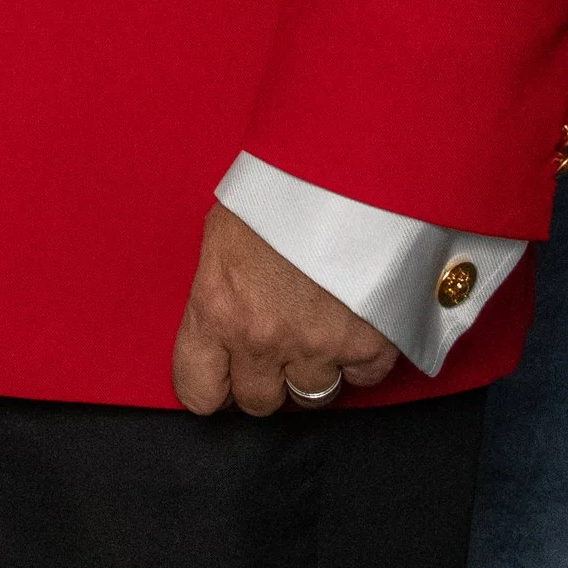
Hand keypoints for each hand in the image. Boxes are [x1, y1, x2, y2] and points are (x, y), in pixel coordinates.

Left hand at [171, 201, 398, 416]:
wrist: (347, 165)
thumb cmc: (280, 186)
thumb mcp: (226, 232)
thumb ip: (221, 290)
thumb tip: (220, 325)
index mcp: (216, 307)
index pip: (197, 390)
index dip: (212, 383)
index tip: (224, 371)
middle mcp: (262, 338)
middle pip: (258, 401)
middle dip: (266, 375)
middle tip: (278, 339)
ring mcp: (318, 346)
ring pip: (312, 395)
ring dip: (313, 367)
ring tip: (318, 324)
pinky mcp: (370, 345)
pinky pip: (361, 380)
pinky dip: (358, 358)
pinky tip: (353, 320)